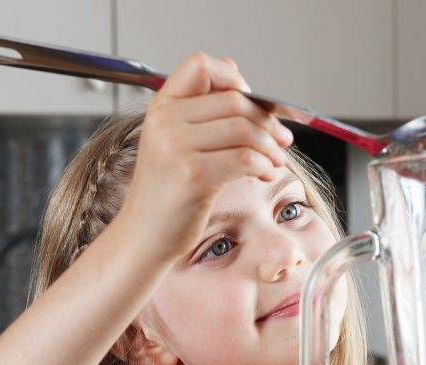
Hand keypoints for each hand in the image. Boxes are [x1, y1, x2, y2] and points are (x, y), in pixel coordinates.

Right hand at [119, 52, 294, 258]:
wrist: (143, 238)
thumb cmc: (166, 195)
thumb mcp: (176, 144)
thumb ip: (203, 110)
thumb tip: (236, 70)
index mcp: (161, 107)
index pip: (201, 66)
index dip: (234, 78)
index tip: (254, 103)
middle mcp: (164, 121)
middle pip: (233, 99)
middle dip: (267, 120)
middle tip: (282, 140)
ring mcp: (176, 147)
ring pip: (244, 129)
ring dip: (270, 146)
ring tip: (275, 162)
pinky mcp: (193, 175)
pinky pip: (245, 159)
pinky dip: (264, 166)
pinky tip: (264, 175)